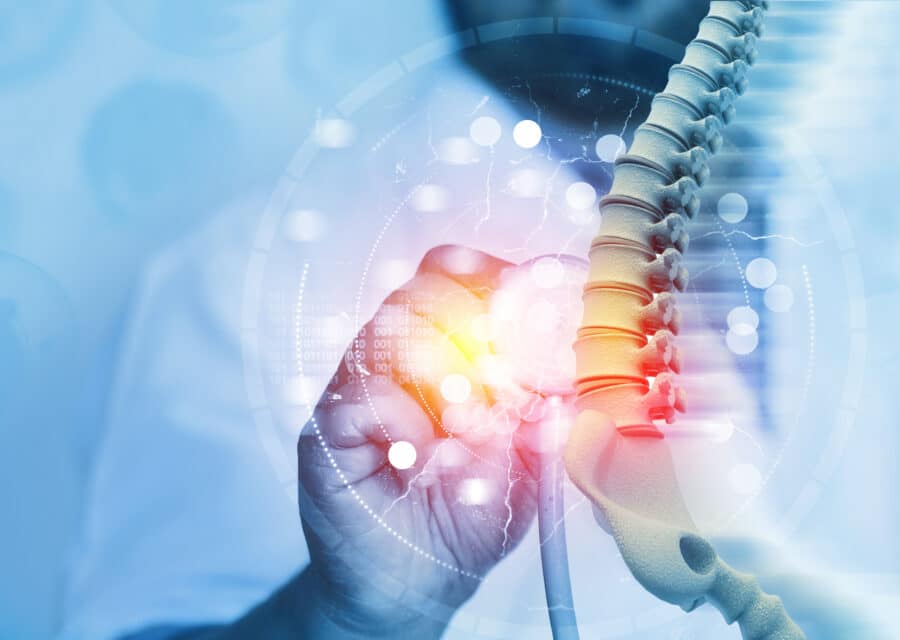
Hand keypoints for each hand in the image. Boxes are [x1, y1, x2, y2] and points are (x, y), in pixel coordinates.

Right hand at [297, 246, 540, 637]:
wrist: (414, 588)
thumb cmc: (466, 518)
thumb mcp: (525, 465)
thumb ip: (543, 419)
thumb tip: (566, 380)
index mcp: (444, 353)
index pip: (454, 279)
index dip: (489, 277)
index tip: (528, 295)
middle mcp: (395, 360)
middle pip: (422, 291)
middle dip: (472, 323)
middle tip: (502, 374)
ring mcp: (357, 390)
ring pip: (389, 329)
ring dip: (444, 368)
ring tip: (467, 420)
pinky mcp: (327, 432)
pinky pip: (364, 393)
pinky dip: (406, 417)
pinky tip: (422, 451)